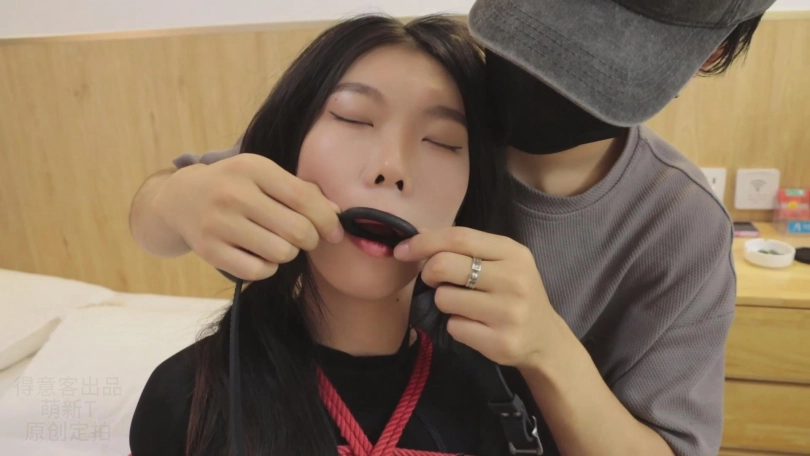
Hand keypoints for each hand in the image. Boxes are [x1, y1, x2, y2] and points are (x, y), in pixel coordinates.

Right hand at [153, 153, 343, 280]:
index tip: (335, 231)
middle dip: (310, 239)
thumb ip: (301, 191)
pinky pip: (259, 271)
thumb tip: (336, 213)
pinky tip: (262, 256)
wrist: (181, 198)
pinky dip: (268, 268)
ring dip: (288, 253)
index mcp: (253, 168)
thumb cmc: (235, 186)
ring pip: (281, 253)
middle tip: (304, 238)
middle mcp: (233, 194)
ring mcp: (219, 223)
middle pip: (297, 230)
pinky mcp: (209, 251)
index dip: (327, 219)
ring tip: (278, 243)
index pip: (304, 198)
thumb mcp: (264, 176)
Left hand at [394, 227, 563, 369]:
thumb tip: (418, 235)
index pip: (459, 237)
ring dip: (444, 303)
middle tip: (435, 280)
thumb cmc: (514, 293)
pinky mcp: (500, 342)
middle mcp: (514, 280)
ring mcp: (509, 312)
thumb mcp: (500, 263)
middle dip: (429, 273)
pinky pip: (453, 327)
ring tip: (465, 306)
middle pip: (444, 265)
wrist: (544, 339)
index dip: (424, 241)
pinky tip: (475, 326)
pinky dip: (456, 326)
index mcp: (513, 253)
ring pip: (444, 298)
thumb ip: (464, 248)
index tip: (402, 249)